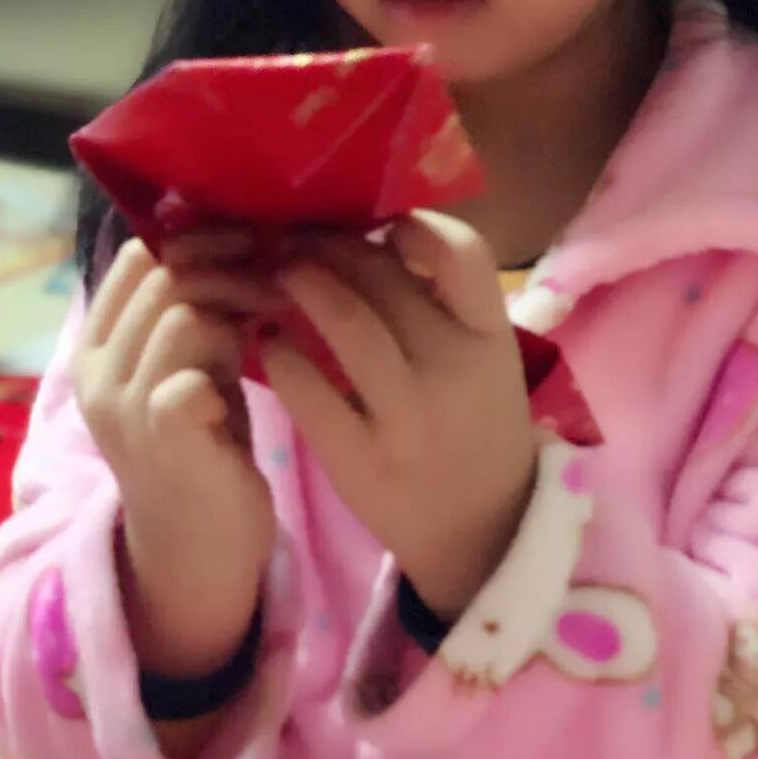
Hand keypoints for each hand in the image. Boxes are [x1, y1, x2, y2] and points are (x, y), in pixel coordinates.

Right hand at [74, 235, 281, 672]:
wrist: (197, 547)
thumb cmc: (203, 443)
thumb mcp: (191, 363)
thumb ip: (195, 311)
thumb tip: (237, 238)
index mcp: (97, 346)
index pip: (136, 256)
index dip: (197, 239)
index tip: (251, 243)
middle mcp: (97, 373)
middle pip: (163, 278)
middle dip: (231, 268)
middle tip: (280, 280)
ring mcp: (123, 409)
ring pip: (180, 317)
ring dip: (238, 312)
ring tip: (274, 320)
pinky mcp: (160, 442)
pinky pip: (188, 376)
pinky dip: (229, 365)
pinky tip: (262, 370)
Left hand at [260, 211, 536, 616]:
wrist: (482, 534)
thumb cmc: (473, 422)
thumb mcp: (482, 357)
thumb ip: (439, 299)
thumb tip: (367, 225)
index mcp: (490, 338)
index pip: (465, 254)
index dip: (417, 225)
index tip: (382, 225)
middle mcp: (454, 371)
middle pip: (386, 278)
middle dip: (331, 245)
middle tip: (298, 236)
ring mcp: (407, 418)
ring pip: (348, 324)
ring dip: (303, 284)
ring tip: (280, 274)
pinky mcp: (360, 461)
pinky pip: (308, 392)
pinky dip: (279, 355)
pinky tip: (267, 342)